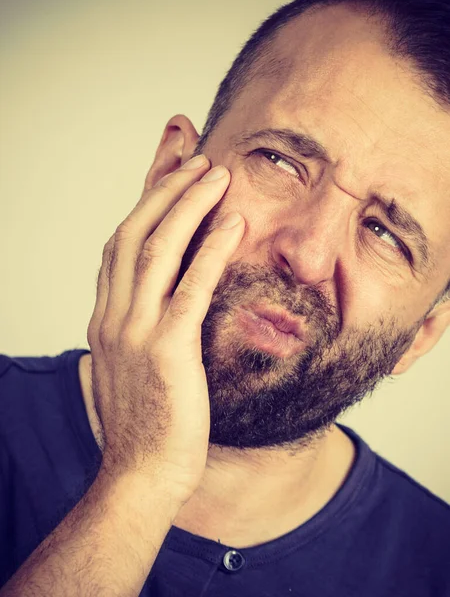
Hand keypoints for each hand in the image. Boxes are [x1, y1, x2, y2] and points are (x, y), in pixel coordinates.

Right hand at [86, 155, 243, 502]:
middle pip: (134, 231)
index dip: (145, 198)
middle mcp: (113, 315)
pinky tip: (232, 222)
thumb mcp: (119, 379)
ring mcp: (135, 330)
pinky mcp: (166, 349)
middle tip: (190, 146)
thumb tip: (106, 343)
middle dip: (163, 183)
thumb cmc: (141, 431)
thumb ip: (113, 350)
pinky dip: (210, 250)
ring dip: (186, 204)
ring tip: (215, 171)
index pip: (122, 242)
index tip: (167, 161)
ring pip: (156, 248)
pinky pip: (189, 287)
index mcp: (107, 318)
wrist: (139, 478)